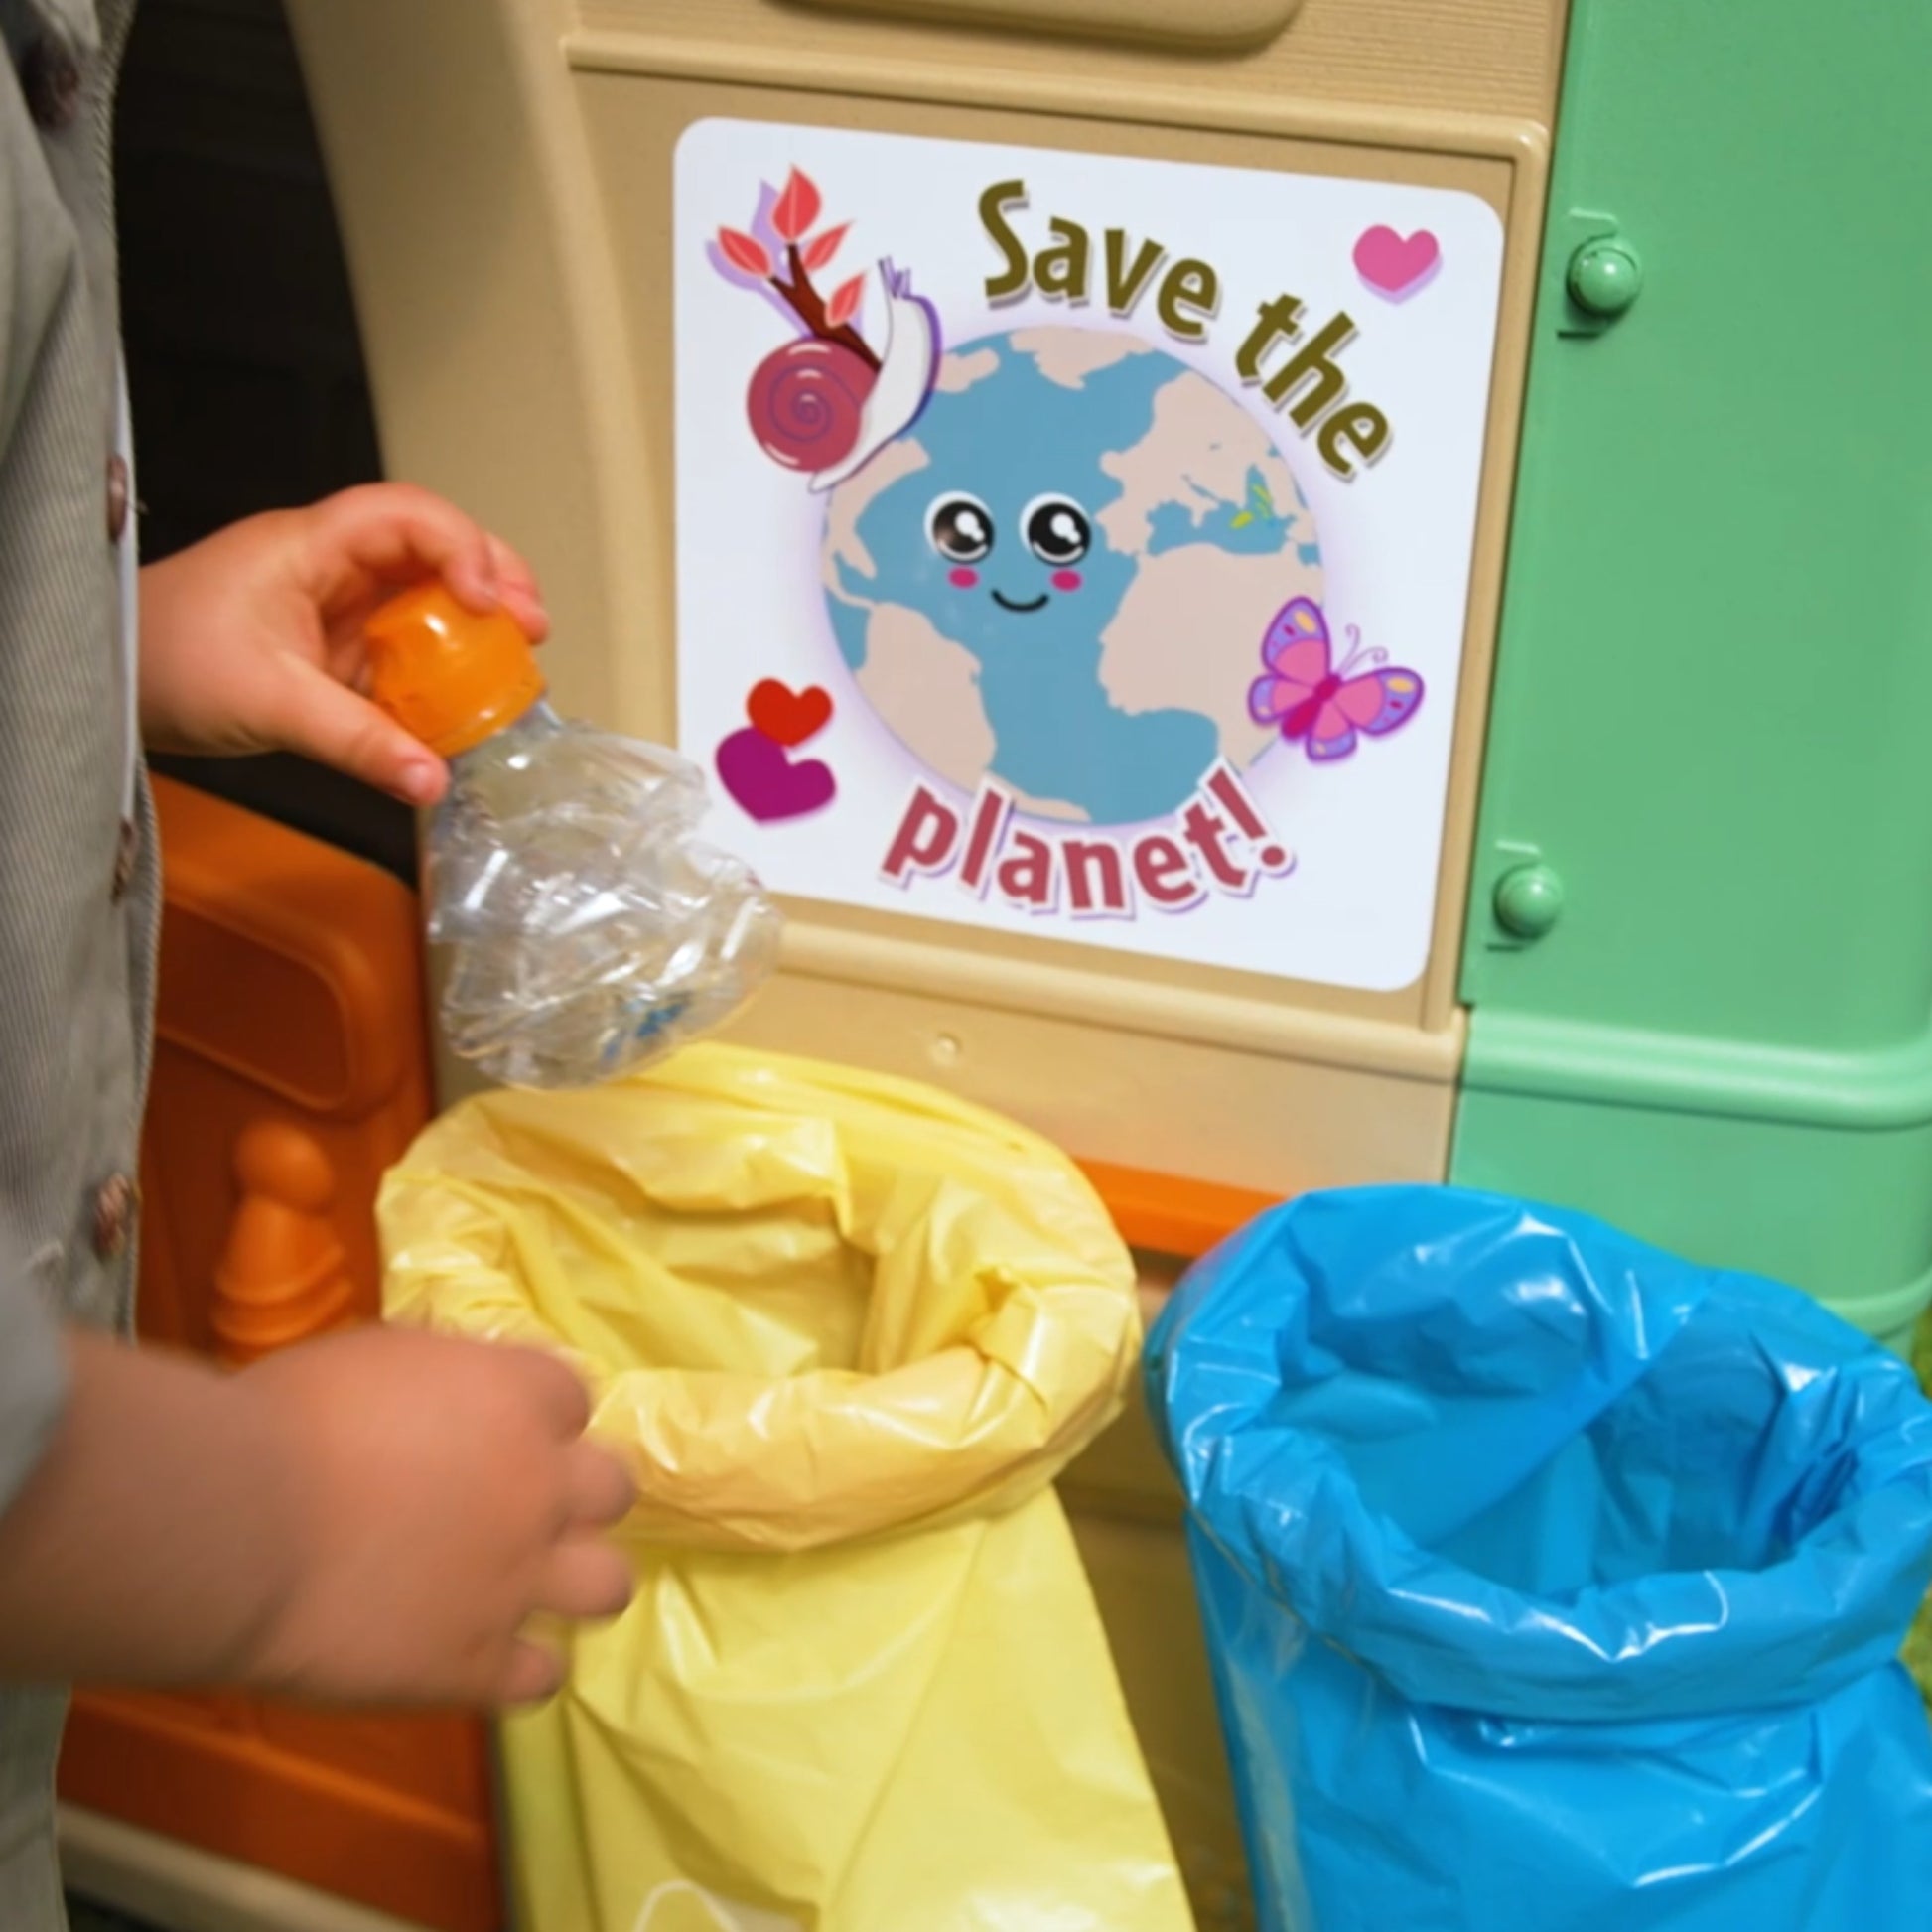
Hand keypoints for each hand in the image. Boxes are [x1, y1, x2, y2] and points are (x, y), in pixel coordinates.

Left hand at [138, 484, 549, 808]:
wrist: (105, 684)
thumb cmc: (162, 662)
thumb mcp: (270, 703)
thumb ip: (357, 742)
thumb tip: (433, 779)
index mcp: (308, 546)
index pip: (404, 516)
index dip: (460, 548)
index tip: (487, 602)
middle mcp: (329, 565)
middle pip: (433, 545)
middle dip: (492, 576)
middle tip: (532, 623)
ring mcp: (334, 605)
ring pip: (425, 593)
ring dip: (475, 621)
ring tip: (517, 655)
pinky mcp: (334, 647)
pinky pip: (404, 645)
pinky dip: (442, 666)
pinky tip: (467, 697)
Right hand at [239, 1326, 632, 1706]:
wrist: (239, 1528)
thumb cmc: (286, 1422)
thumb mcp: (378, 1358)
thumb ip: (442, 1378)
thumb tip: (455, 1394)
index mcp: (519, 1399)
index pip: (574, 1396)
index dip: (536, 1415)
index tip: (494, 1430)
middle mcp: (540, 1488)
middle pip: (613, 1489)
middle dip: (574, 1496)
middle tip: (517, 1509)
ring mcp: (518, 1581)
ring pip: (609, 1586)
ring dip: (574, 1581)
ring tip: (524, 1587)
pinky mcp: (479, 1665)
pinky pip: (542, 1676)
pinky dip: (517, 1667)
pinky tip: (477, 1656)